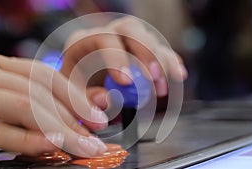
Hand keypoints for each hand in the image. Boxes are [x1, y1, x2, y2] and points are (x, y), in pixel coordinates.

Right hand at [0, 50, 107, 156]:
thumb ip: (29, 97)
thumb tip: (75, 110)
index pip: (44, 74)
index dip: (75, 94)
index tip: (97, 114)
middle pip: (39, 90)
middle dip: (74, 114)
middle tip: (96, 136)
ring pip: (24, 106)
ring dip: (59, 127)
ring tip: (82, 145)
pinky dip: (28, 138)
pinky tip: (50, 145)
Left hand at [61, 17, 187, 108]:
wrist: (82, 83)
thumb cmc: (76, 88)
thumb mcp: (73, 95)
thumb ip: (85, 99)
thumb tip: (106, 99)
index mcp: (83, 41)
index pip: (102, 39)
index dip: (117, 58)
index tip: (127, 81)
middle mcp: (106, 34)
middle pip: (129, 29)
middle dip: (145, 52)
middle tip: (152, 77)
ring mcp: (124, 39)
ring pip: (147, 37)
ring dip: (160, 60)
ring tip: (163, 86)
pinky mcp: (140, 48)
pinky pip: (159, 49)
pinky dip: (170, 61)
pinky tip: (178, 74)